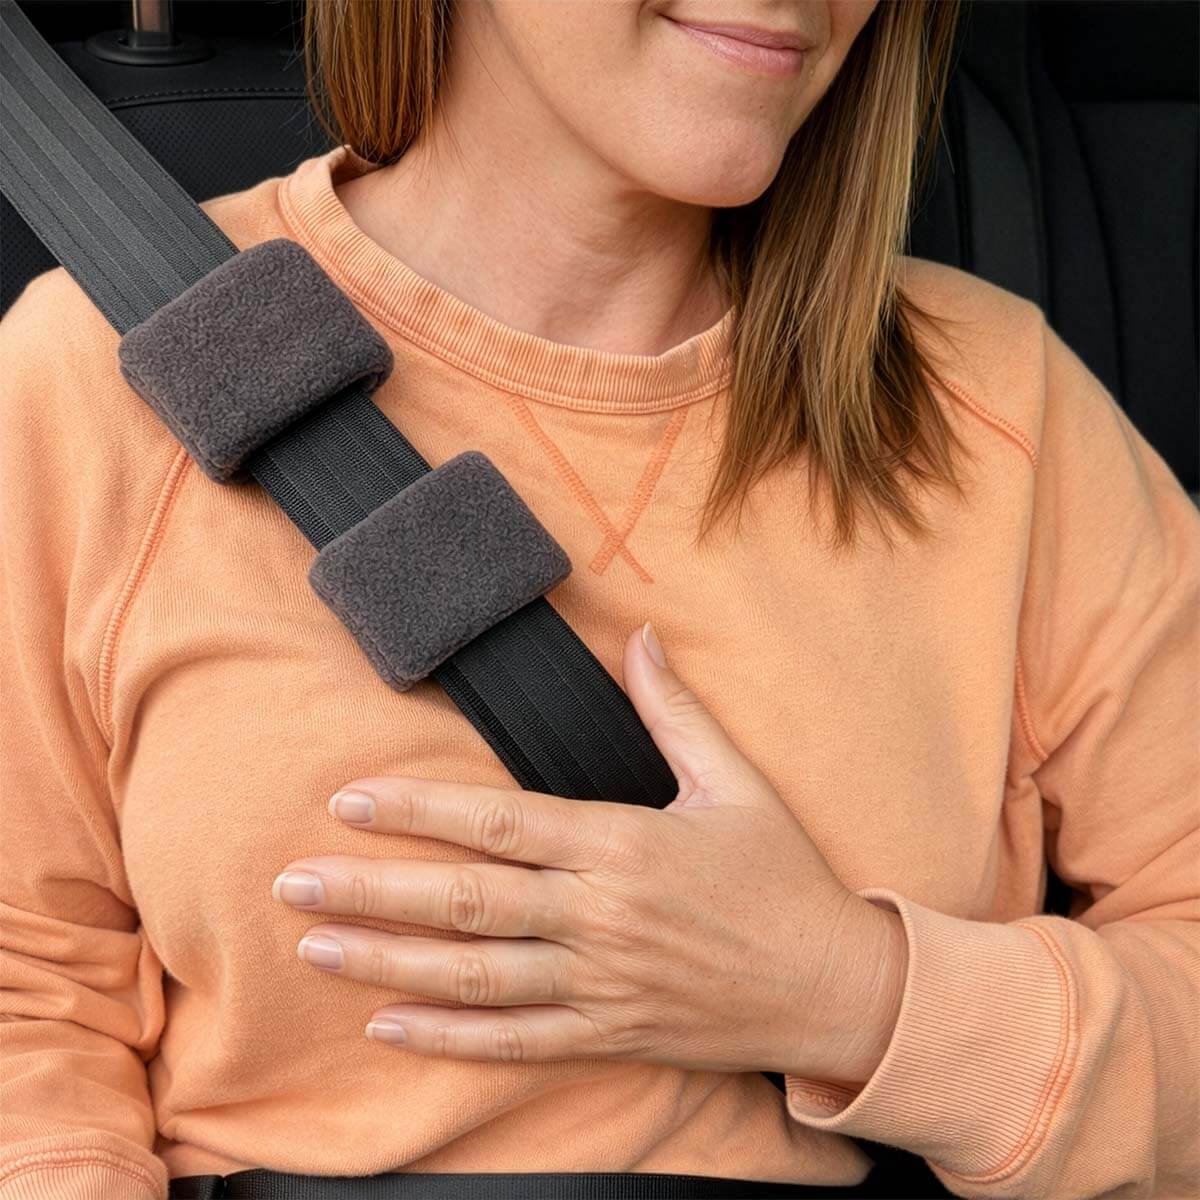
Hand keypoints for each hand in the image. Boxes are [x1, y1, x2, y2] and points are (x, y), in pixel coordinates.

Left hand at [272, 623, 906, 1086]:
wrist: (836, 985)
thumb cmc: (784, 877)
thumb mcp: (736, 783)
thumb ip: (677, 711)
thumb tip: (644, 637)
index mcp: (622, 845)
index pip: (499, 822)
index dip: (419, 811)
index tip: (351, 801)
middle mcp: (599, 917)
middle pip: (465, 902)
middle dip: (371, 892)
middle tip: (291, 884)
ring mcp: (600, 983)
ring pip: (474, 977)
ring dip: (387, 965)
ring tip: (312, 950)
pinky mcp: (610, 1035)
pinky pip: (515, 1044)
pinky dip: (448, 1039)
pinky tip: (386, 1027)